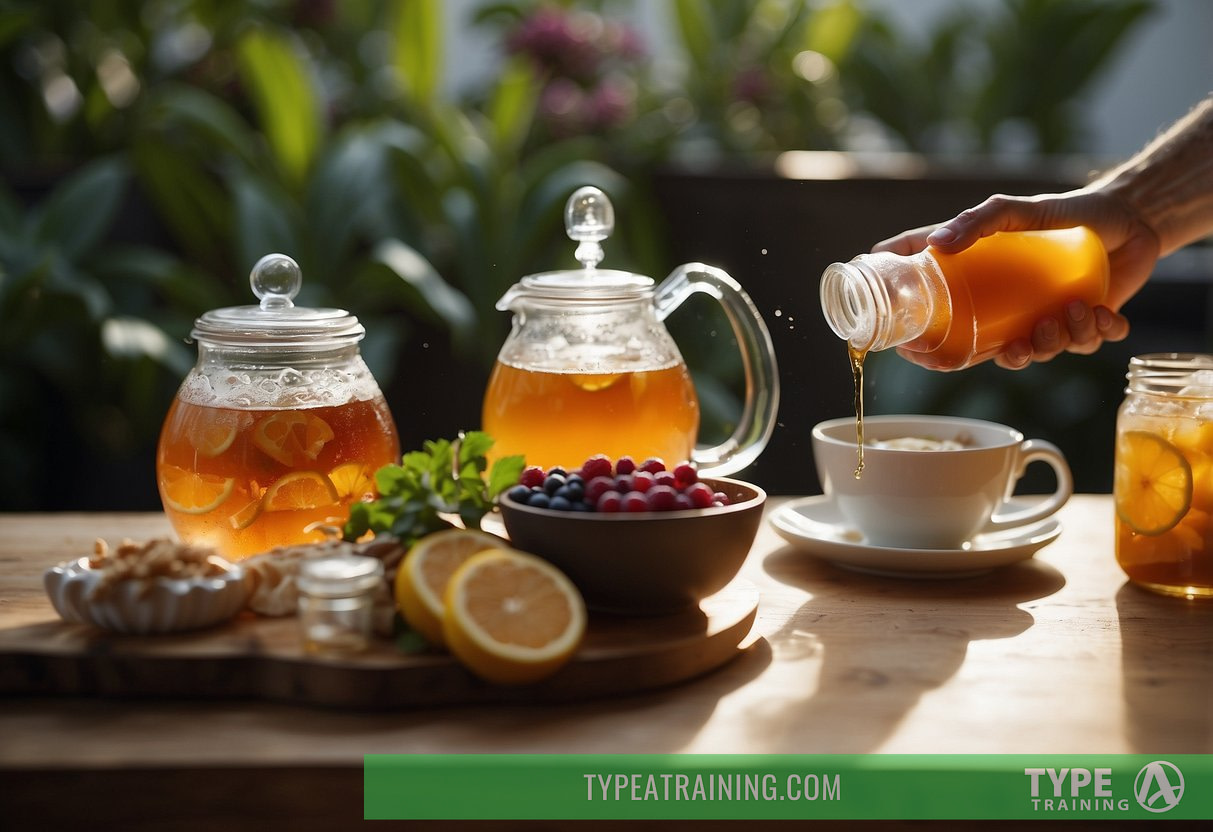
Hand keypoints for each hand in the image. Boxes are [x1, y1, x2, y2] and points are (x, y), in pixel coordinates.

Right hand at [873, 188, 1159, 368]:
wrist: (1127, 215)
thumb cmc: (1062, 212)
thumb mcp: (1013, 210)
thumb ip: (975, 222)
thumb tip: (937, 244)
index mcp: (985, 290)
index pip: (943, 321)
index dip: (925, 345)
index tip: (917, 353)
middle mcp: (1013, 311)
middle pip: (995, 352)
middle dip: (1009, 358)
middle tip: (1017, 348)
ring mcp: (1049, 319)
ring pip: (1043, 352)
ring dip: (1055, 342)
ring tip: (1071, 311)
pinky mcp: (1087, 324)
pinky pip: (1087, 343)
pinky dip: (1094, 332)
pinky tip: (1100, 313)